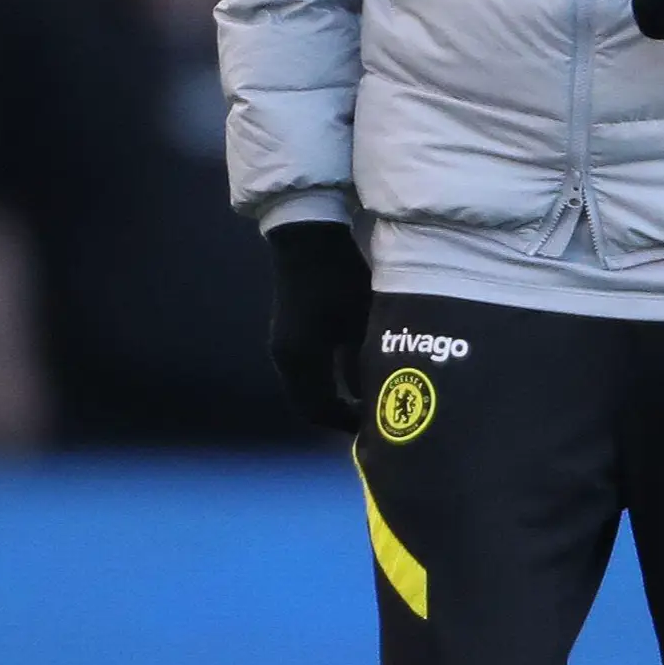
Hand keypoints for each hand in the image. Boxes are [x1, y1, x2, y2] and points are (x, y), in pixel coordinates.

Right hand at [265, 218, 370, 431]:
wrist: (307, 237)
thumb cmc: (337, 276)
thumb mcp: (361, 319)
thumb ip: (367, 360)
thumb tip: (377, 395)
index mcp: (301, 359)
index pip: (320, 410)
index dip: (348, 424)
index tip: (376, 427)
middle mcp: (286, 358)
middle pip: (310, 405)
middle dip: (340, 415)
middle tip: (372, 419)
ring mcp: (285, 346)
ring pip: (308, 389)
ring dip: (334, 398)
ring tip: (367, 400)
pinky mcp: (289, 333)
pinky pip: (307, 371)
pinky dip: (328, 380)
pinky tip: (354, 375)